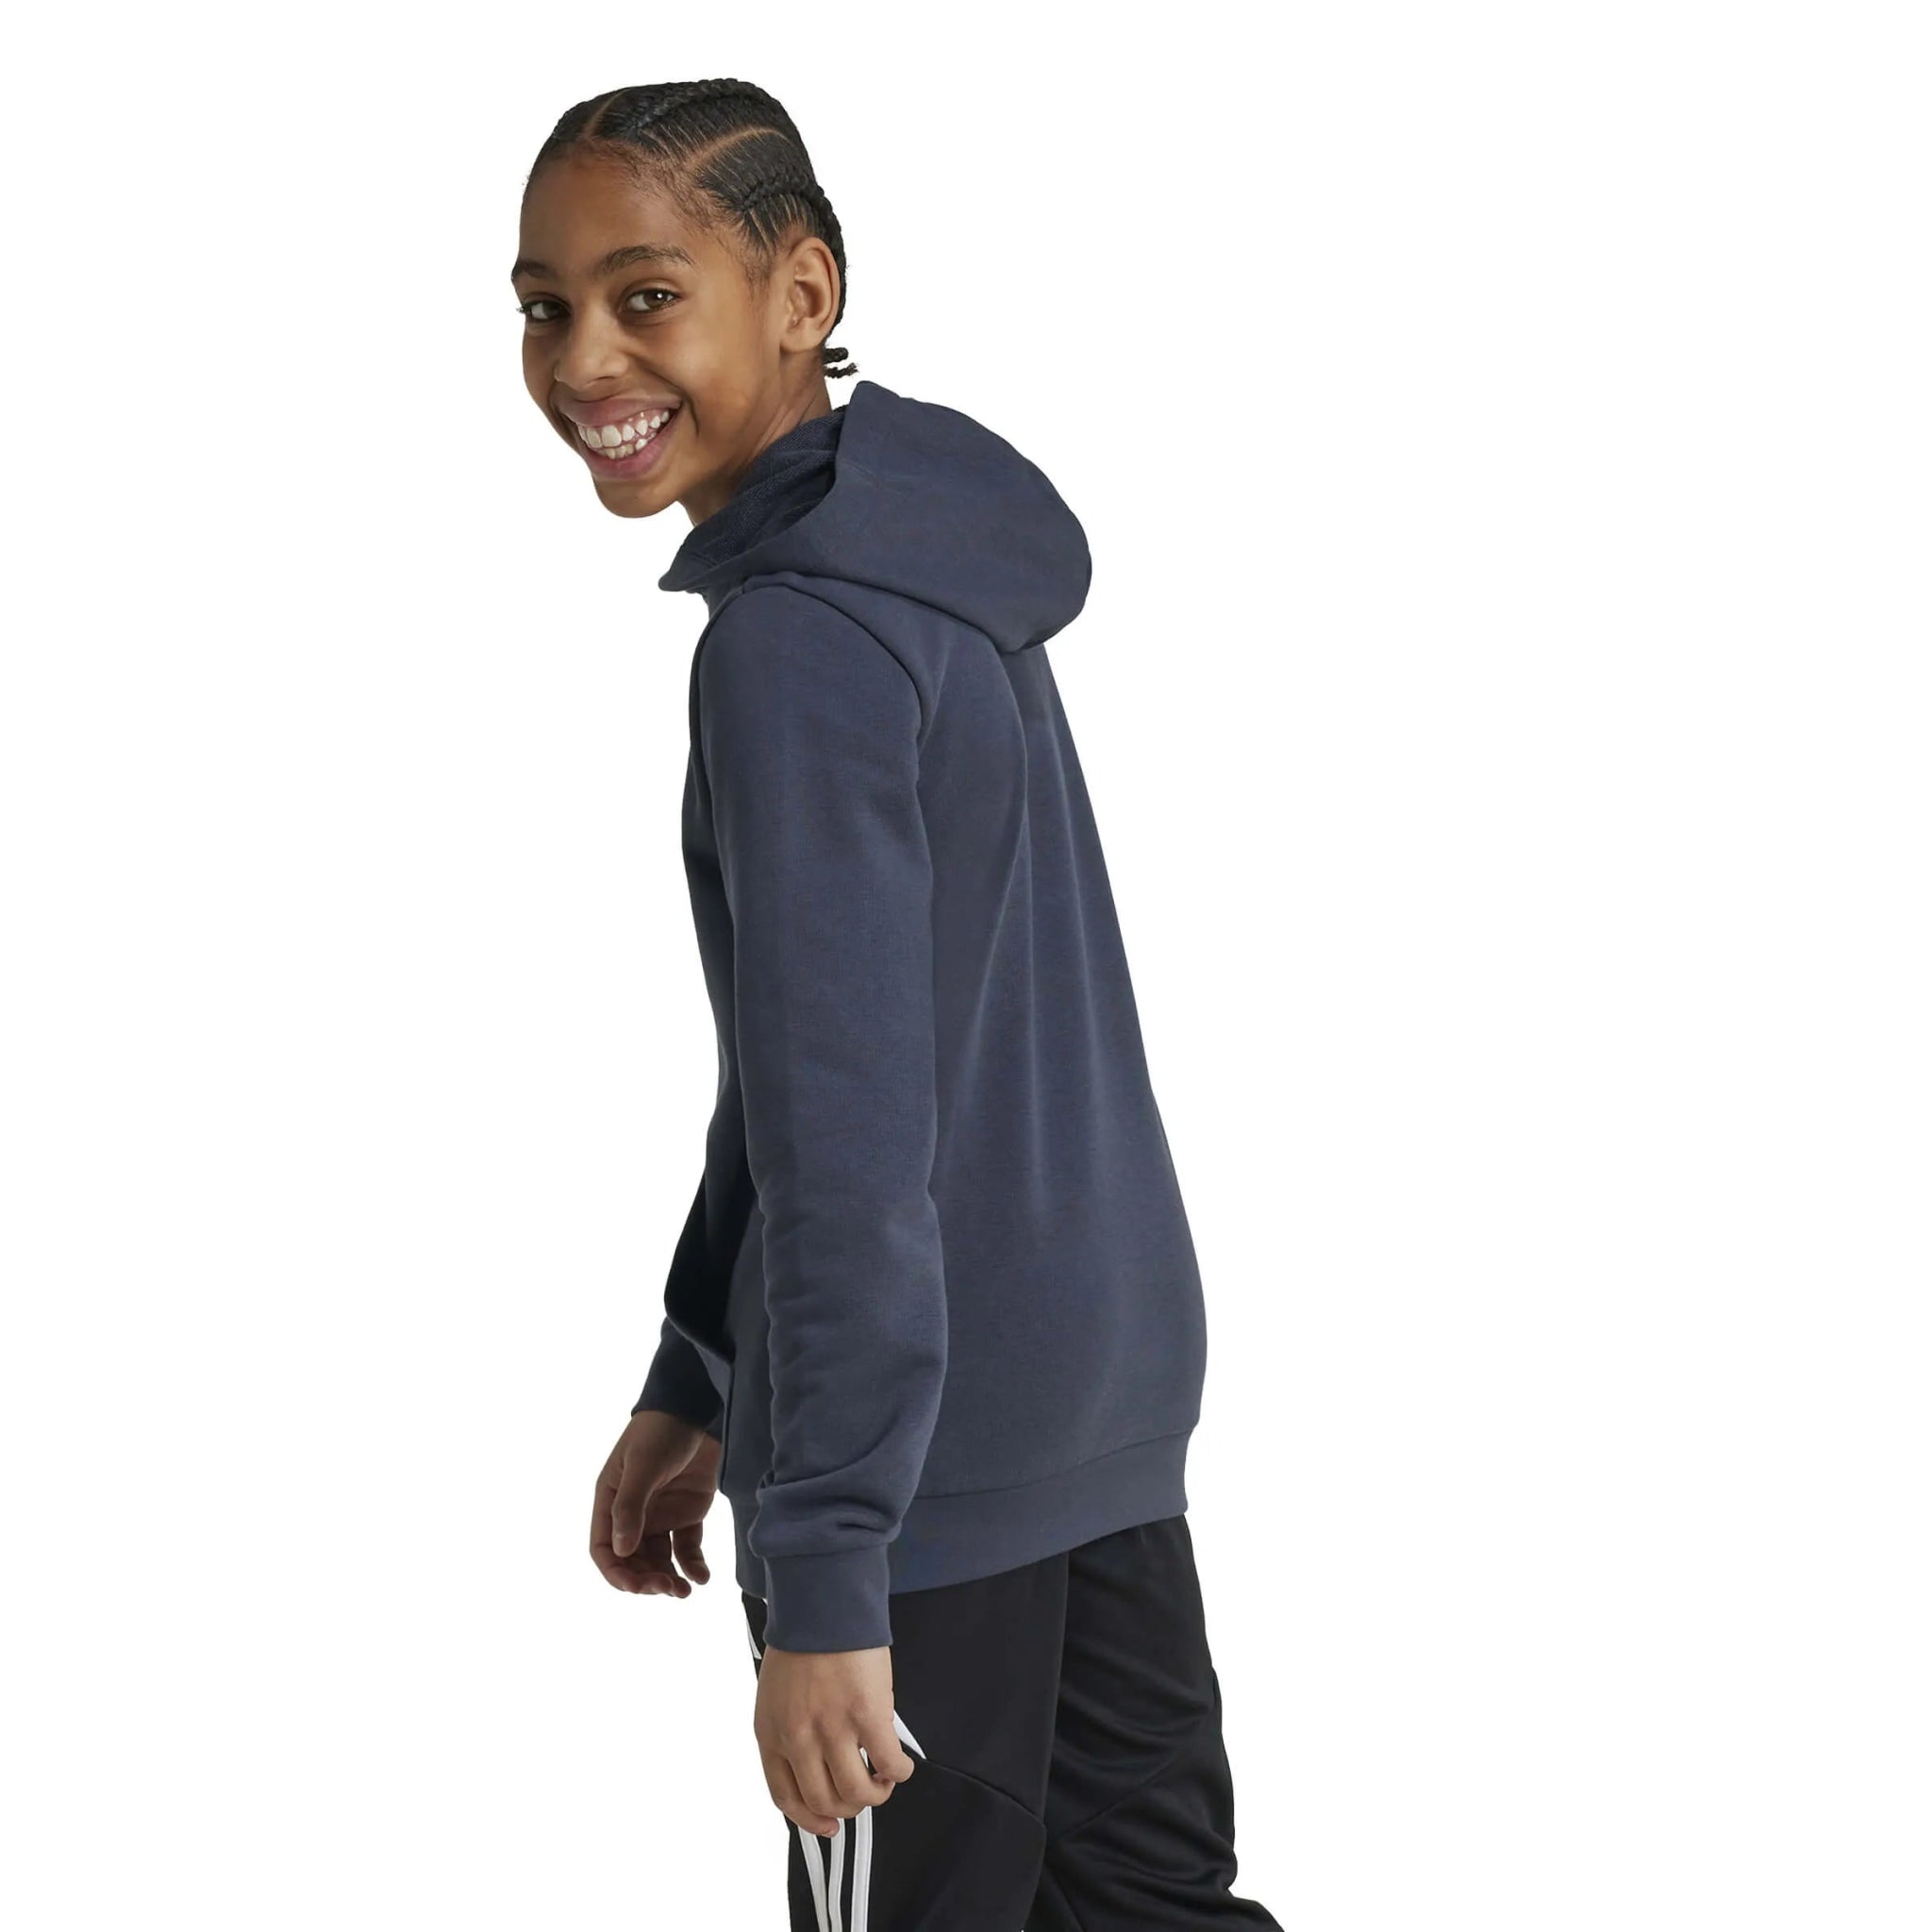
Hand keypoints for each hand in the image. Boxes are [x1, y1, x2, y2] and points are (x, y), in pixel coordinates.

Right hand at [590, 1410, 720, 1596]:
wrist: (697, 1409)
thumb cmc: (660, 1433)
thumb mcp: (642, 1467)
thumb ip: (631, 1508)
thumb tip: (622, 1552)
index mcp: (611, 1502)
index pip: (604, 1549)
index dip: (616, 1573)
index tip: (636, 1588)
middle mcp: (634, 1513)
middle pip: (633, 1561)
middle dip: (647, 1579)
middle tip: (668, 1589)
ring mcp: (662, 1515)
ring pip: (659, 1559)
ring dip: (669, 1578)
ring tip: (685, 1591)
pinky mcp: (688, 1513)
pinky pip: (686, 1548)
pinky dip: (692, 1565)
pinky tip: (702, 1577)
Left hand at [754, 1643, 917, 1837]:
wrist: (823, 1604)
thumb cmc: (801, 1642)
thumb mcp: (776, 1695)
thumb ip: (790, 1732)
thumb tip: (818, 1766)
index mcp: (771, 1734)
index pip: (786, 1797)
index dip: (810, 1820)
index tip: (828, 1826)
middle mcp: (799, 1739)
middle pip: (824, 1801)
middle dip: (847, 1808)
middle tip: (862, 1794)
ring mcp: (833, 1729)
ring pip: (856, 1793)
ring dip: (875, 1795)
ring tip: (883, 1780)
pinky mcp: (868, 1715)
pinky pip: (887, 1763)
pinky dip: (898, 1772)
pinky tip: (900, 1766)